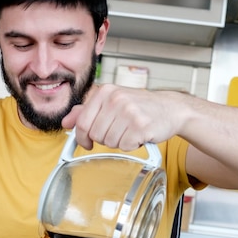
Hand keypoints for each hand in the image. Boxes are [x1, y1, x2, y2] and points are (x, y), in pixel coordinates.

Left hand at [62, 84, 178, 150]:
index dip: (81, 137)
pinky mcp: (141, 126)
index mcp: (105, 91)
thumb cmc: (140, 107)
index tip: (86, 143)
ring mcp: (129, 112)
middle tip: (119, 131)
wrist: (171, 109)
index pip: (83, 122)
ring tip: (130, 131)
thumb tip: (66, 122)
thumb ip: (86, 111)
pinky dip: (131, 145)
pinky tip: (139, 135)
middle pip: (96, 135)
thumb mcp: (112, 102)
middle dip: (105, 139)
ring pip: (109, 142)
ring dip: (119, 142)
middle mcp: (116, 99)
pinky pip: (125, 146)